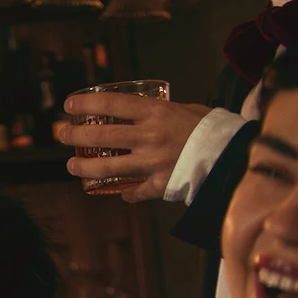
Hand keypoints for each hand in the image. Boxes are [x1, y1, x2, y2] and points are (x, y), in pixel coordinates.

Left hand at [55, 93, 211, 202]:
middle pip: (98, 137)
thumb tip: (134, 113)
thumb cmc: (209, 126)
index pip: (109, 104)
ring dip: (83, 168)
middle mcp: (148, 137)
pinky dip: (126, 193)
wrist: (234, 153)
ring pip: (105, 169)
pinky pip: (134, 192)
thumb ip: (156, 112)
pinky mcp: (159, 184)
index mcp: (155, 113)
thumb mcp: (182, 109)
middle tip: (62, 134)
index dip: (84, 103)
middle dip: (73, 135)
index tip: (69, 105)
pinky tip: (121, 192)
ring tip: (72, 166)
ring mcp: (151, 163)